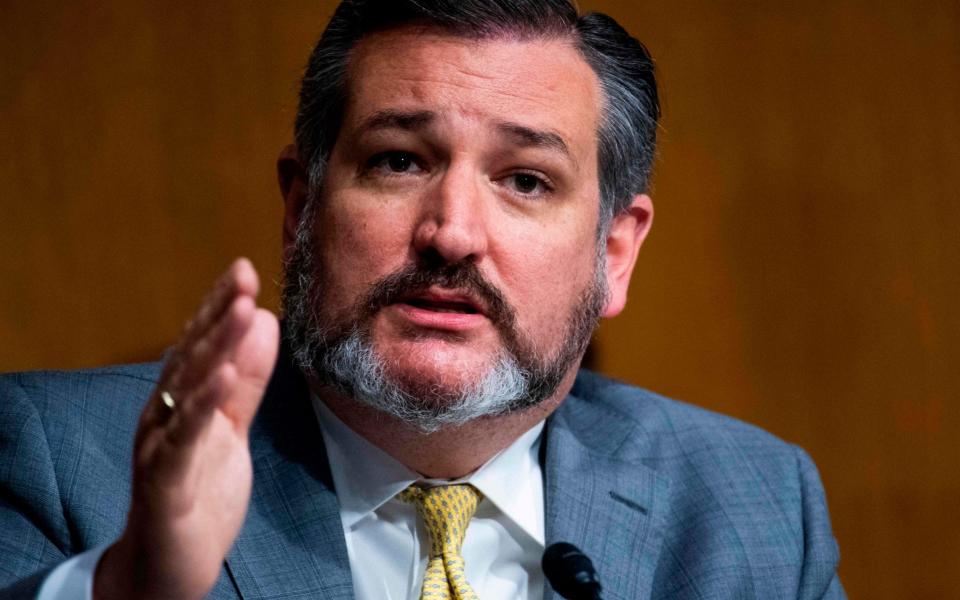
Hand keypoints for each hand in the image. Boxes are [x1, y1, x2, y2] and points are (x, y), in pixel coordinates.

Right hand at [94, 258, 279, 599]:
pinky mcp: (164, 485)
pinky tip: (223, 376)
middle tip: (245, 275)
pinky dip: (202, 407)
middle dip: (219, 314)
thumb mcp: (231, 428)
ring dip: (214, 347)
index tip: (245, 269)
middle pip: (192, 358)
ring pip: (186, 390)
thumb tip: (264, 321)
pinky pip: (182, 440)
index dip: (220, 306)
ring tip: (242, 311)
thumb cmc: (198, 492)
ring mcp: (159, 448)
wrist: (168, 566)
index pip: (201, 345)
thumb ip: (246, 381)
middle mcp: (164, 416)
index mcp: (180, 401)